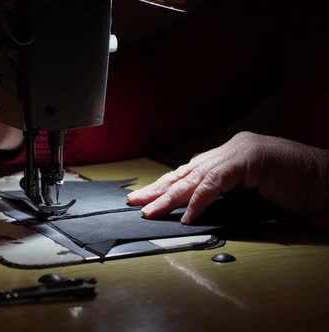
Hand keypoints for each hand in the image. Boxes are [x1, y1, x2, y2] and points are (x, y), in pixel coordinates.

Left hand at [127, 131, 328, 223]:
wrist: (328, 181)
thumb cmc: (295, 189)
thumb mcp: (251, 192)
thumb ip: (225, 194)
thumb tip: (194, 210)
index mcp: (229, 154)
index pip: (190, 171)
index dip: (167, 185)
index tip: (147, 199)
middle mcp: (230, 149)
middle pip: (186, 171)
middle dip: (158, 189)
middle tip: (136, 202)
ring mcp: (239, 150)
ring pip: (195, 176)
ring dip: (170, 196)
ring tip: (151, 210)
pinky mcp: (249, 158)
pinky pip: (216, 182)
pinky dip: (199, 200)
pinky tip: (186, 215)